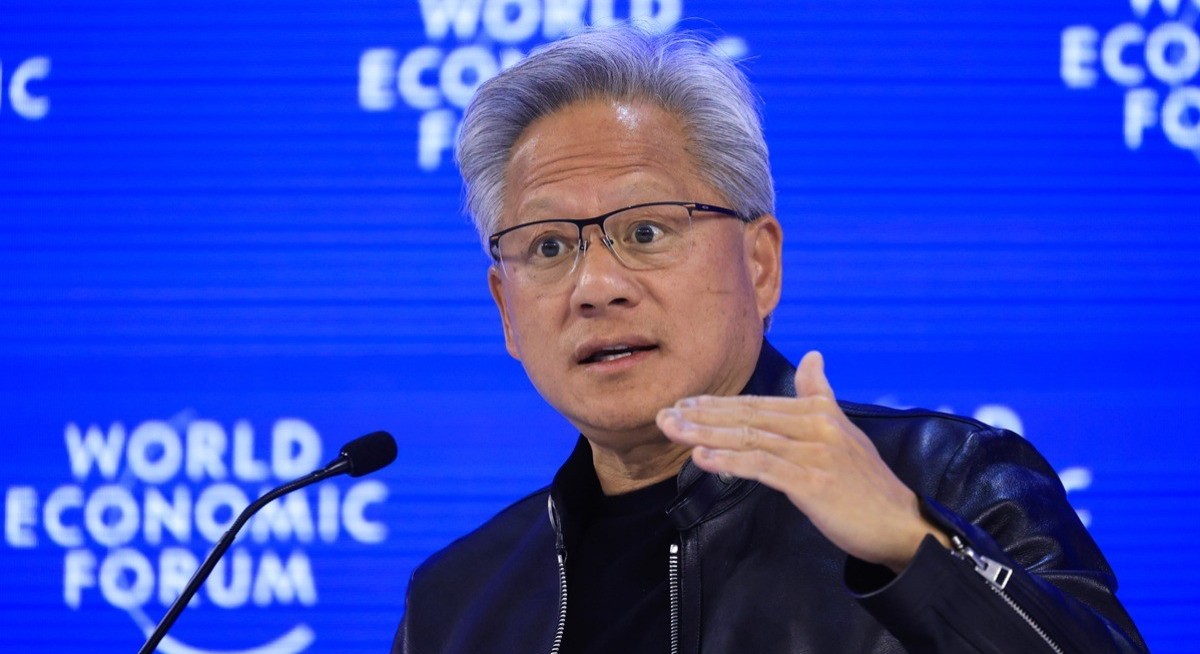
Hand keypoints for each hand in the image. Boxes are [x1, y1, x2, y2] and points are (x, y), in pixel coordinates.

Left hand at [656, 351, 948, 571]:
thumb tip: (813, 355)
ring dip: (705, 434)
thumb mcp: (843, 430)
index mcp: (819, 411)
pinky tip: (702, 458)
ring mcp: (814, 452)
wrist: (898, 523)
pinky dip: (730, 460)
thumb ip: (821, 394)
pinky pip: (762, 466)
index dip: (718, 403)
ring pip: (749, 438)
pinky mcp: (812, 480)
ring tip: (672, 432)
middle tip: (664, 415)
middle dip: (702, 415)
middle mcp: (815, 425)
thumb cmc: (865, 483)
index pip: (758, 404)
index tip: (683, 403)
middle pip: (747, 416)